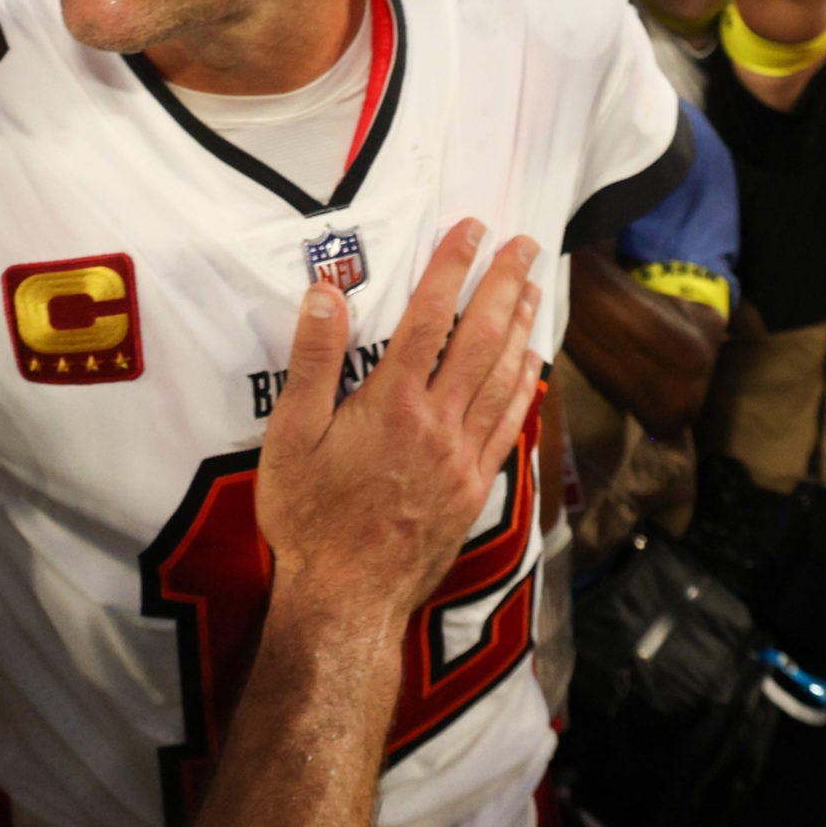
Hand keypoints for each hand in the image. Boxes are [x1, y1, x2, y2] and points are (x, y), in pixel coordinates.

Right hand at [257, 218, 543, 630]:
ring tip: (535, 289)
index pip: (429, 319)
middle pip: (481, 339)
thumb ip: (311, 362)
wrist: (346, 597)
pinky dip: (526, 387)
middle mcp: (438, 424)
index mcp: (391, 404)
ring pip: (505, 378)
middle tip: (523, 243)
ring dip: (522, 328)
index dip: (451, 268)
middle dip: (503, 285)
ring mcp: (463, 457)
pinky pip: (509, 424)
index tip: (469, 229)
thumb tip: (325, 295)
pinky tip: (533, 367)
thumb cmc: (307, 516)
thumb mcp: (289, 436)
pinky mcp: (473, 487)